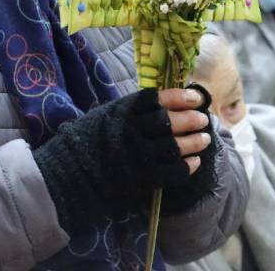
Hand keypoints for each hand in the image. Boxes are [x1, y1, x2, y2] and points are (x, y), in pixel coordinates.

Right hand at [34, 88, 208, 229]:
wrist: (69, 174)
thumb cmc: (89, 141)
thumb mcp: (106, 115)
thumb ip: (131, 110)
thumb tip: (164, 102)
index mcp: (121, 111)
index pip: (155, 98)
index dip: (178, 96)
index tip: (195, 96)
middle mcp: (129, 131)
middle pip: (168, 121)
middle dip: (190, 119)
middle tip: (203, 119)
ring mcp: (135, 155)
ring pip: (174, 146)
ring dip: (194, 141)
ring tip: (205, 138)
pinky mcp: (141, 178)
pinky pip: (172, 171)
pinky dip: (187, 166)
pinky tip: (194, 162)